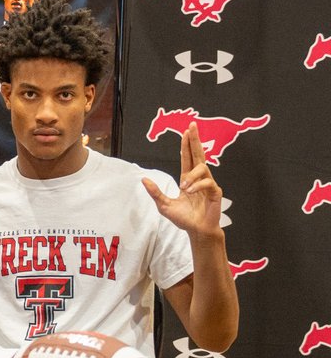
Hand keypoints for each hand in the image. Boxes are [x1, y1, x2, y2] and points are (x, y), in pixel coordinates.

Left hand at [142, 123, 223, 240]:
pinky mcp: (215, 192)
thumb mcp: (164, 205)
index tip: (186, 131)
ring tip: (184, 186)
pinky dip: (198, 185)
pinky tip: (190, 191)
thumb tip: (143, 179)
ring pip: (202, 169)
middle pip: (198, 154)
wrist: (196, 231)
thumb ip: (155, 192)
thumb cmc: (183, 218)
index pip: (188, 157)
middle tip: (192, 126)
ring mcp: (208, 184)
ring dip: (191, 175)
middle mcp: (198, 178)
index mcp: (188, 179)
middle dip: (195, 140)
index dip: (187, 144)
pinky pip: (208, 182)